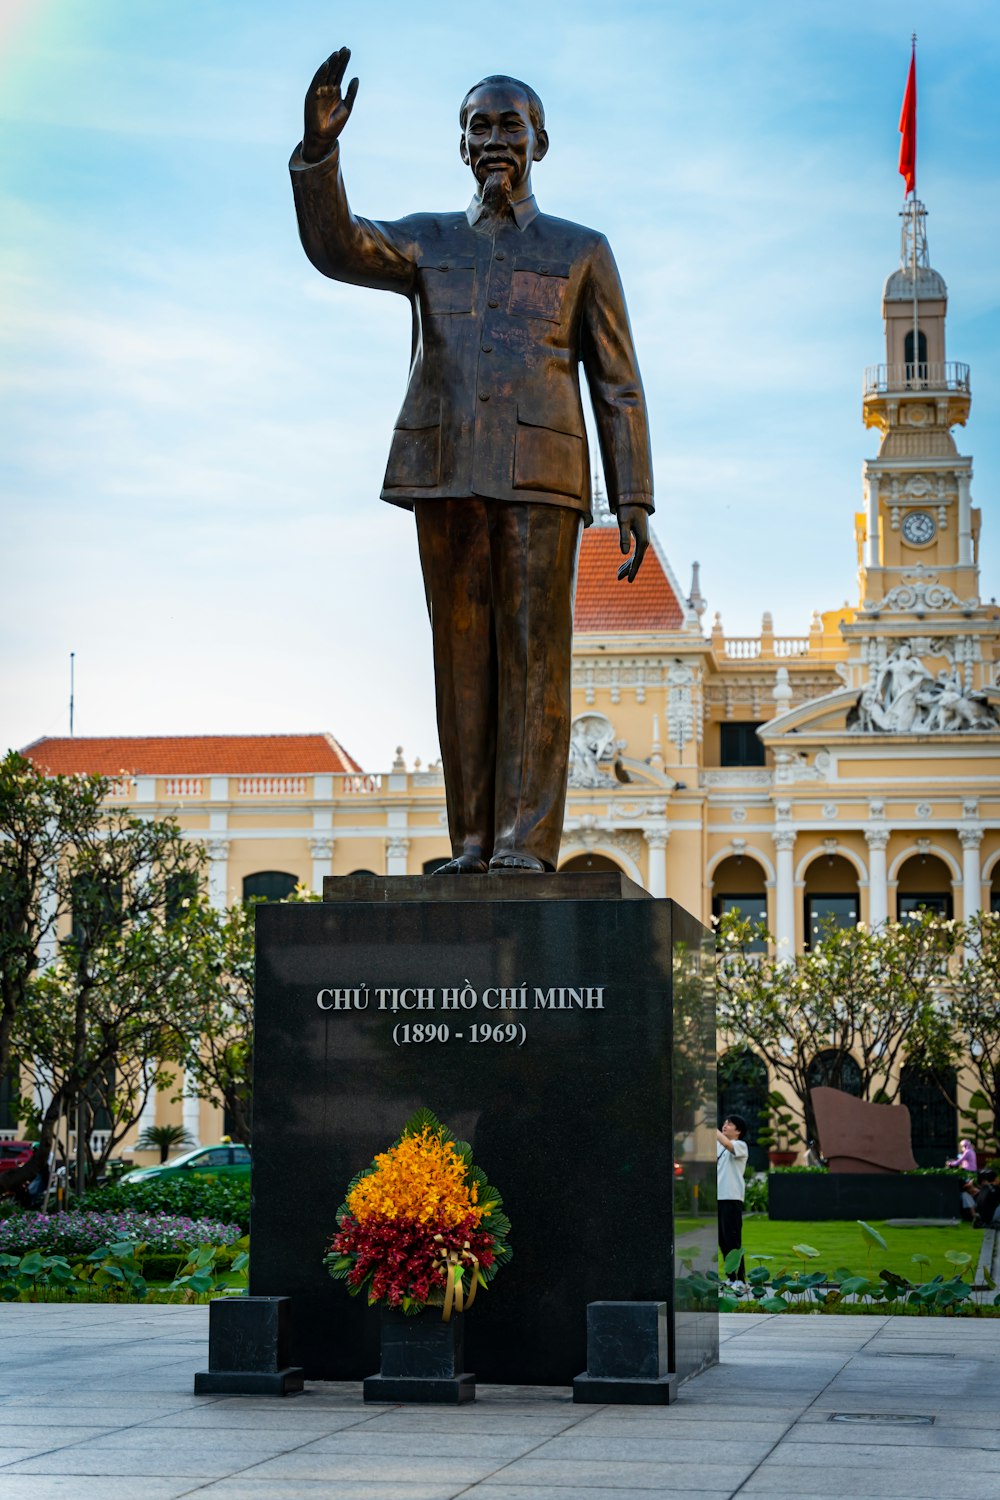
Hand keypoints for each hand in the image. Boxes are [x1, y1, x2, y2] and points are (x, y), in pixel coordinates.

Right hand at [302, 46, 358, 162]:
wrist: (323, 137)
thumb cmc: (335, 125)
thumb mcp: (347, 107)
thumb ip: (351, 93)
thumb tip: (356, 78)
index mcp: (335, 91)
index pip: (339, 72)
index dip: (344, 62)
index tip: (349, 51)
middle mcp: (326, 88)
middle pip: (333, 70)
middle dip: (339, 60)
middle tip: (345, 49)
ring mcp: (319, 91)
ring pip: (325, 74)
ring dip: (331, 63)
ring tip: (337, 53)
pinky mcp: (312, 95)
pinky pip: (316, 81)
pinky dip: (321, 72)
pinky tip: (327, 64)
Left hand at [616, 503, 648, 582]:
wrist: (634, 500)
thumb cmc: (628, 510)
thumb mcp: (623, 523)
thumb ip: (624, 537)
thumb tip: (624, 553)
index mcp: (642, 540)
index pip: (638, 559)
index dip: (633, 570)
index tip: (629, 581)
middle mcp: (645, 542)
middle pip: (636, 560)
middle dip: (628, 570)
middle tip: (618, 578)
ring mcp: (643, 540)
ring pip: (635, 557)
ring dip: (628, 566)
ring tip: (618, 575)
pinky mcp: (639, 537)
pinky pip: (635, 552)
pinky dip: (629, 559)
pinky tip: (623, 564)